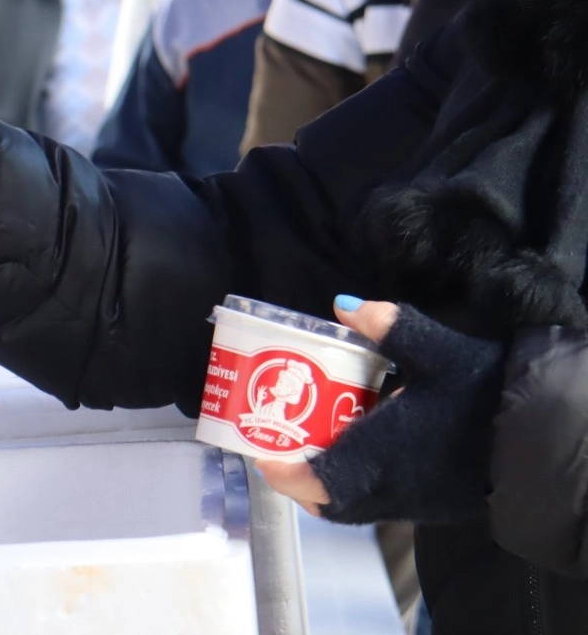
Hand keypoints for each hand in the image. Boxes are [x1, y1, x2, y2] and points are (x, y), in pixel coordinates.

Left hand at [256, 296, 502, 525]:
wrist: (550, 435)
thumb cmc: (490, 394)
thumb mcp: (439, 349)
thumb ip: (388, 324)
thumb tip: (343, 305)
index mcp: (385, 455)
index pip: (321, 482)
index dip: (285, 473)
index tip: (259, 454)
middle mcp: (394, 489)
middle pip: (329, 501)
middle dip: (298, 479)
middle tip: (278, 443)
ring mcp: (417, 503)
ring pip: (356, 505)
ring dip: (328, 482)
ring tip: (312, 441)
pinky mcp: (436, 504)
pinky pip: (382, 503)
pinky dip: (359, 483)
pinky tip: (361, 444)